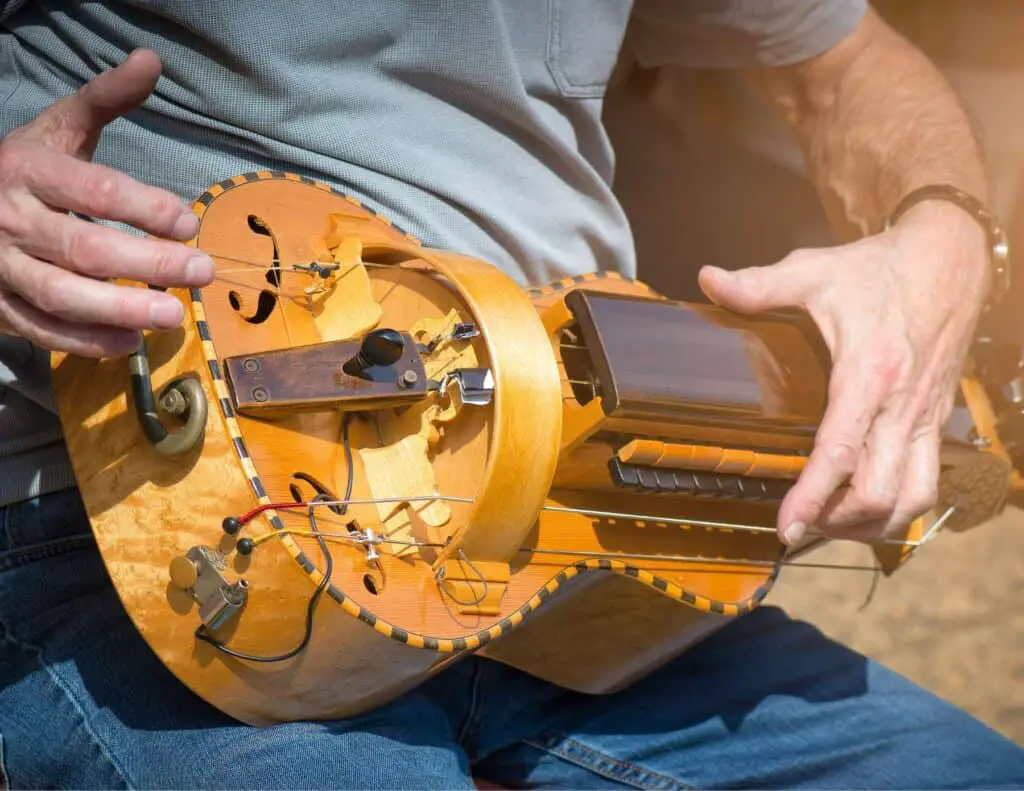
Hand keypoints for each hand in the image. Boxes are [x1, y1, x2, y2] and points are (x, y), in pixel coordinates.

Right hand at [0, 49, 213, 357]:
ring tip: (174, 315)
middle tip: (202, 271)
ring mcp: (2, 267)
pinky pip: (43, 329)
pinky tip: (130, 341)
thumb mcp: (58, 128)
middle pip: (84, 247)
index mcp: (29, 170)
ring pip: (61, 295)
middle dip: (148, 262)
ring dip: (121, 309)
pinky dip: (86, 341)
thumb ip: (104, 100)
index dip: (145, 208)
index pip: (94, 190)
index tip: (190, 222)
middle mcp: (12, 219)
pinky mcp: (1, 305)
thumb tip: (151, 61)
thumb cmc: (24, 168)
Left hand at [699, 201, 989, 545]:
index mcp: (868, 375)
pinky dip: (898, 506)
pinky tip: (865, 504)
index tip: (786, 527)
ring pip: (914, 500)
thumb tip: (708, 280)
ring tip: (831, 523)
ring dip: (873, 524)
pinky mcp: (937, 421)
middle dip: (837, 523)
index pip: (839, 453)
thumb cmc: (879, 269)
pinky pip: (927, 482)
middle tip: (799, 526)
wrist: (951, 258)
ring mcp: (925, 418)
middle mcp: (902, 406)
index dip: (811, 498)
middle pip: (879, 493)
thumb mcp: (814, 271)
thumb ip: (759, 284)